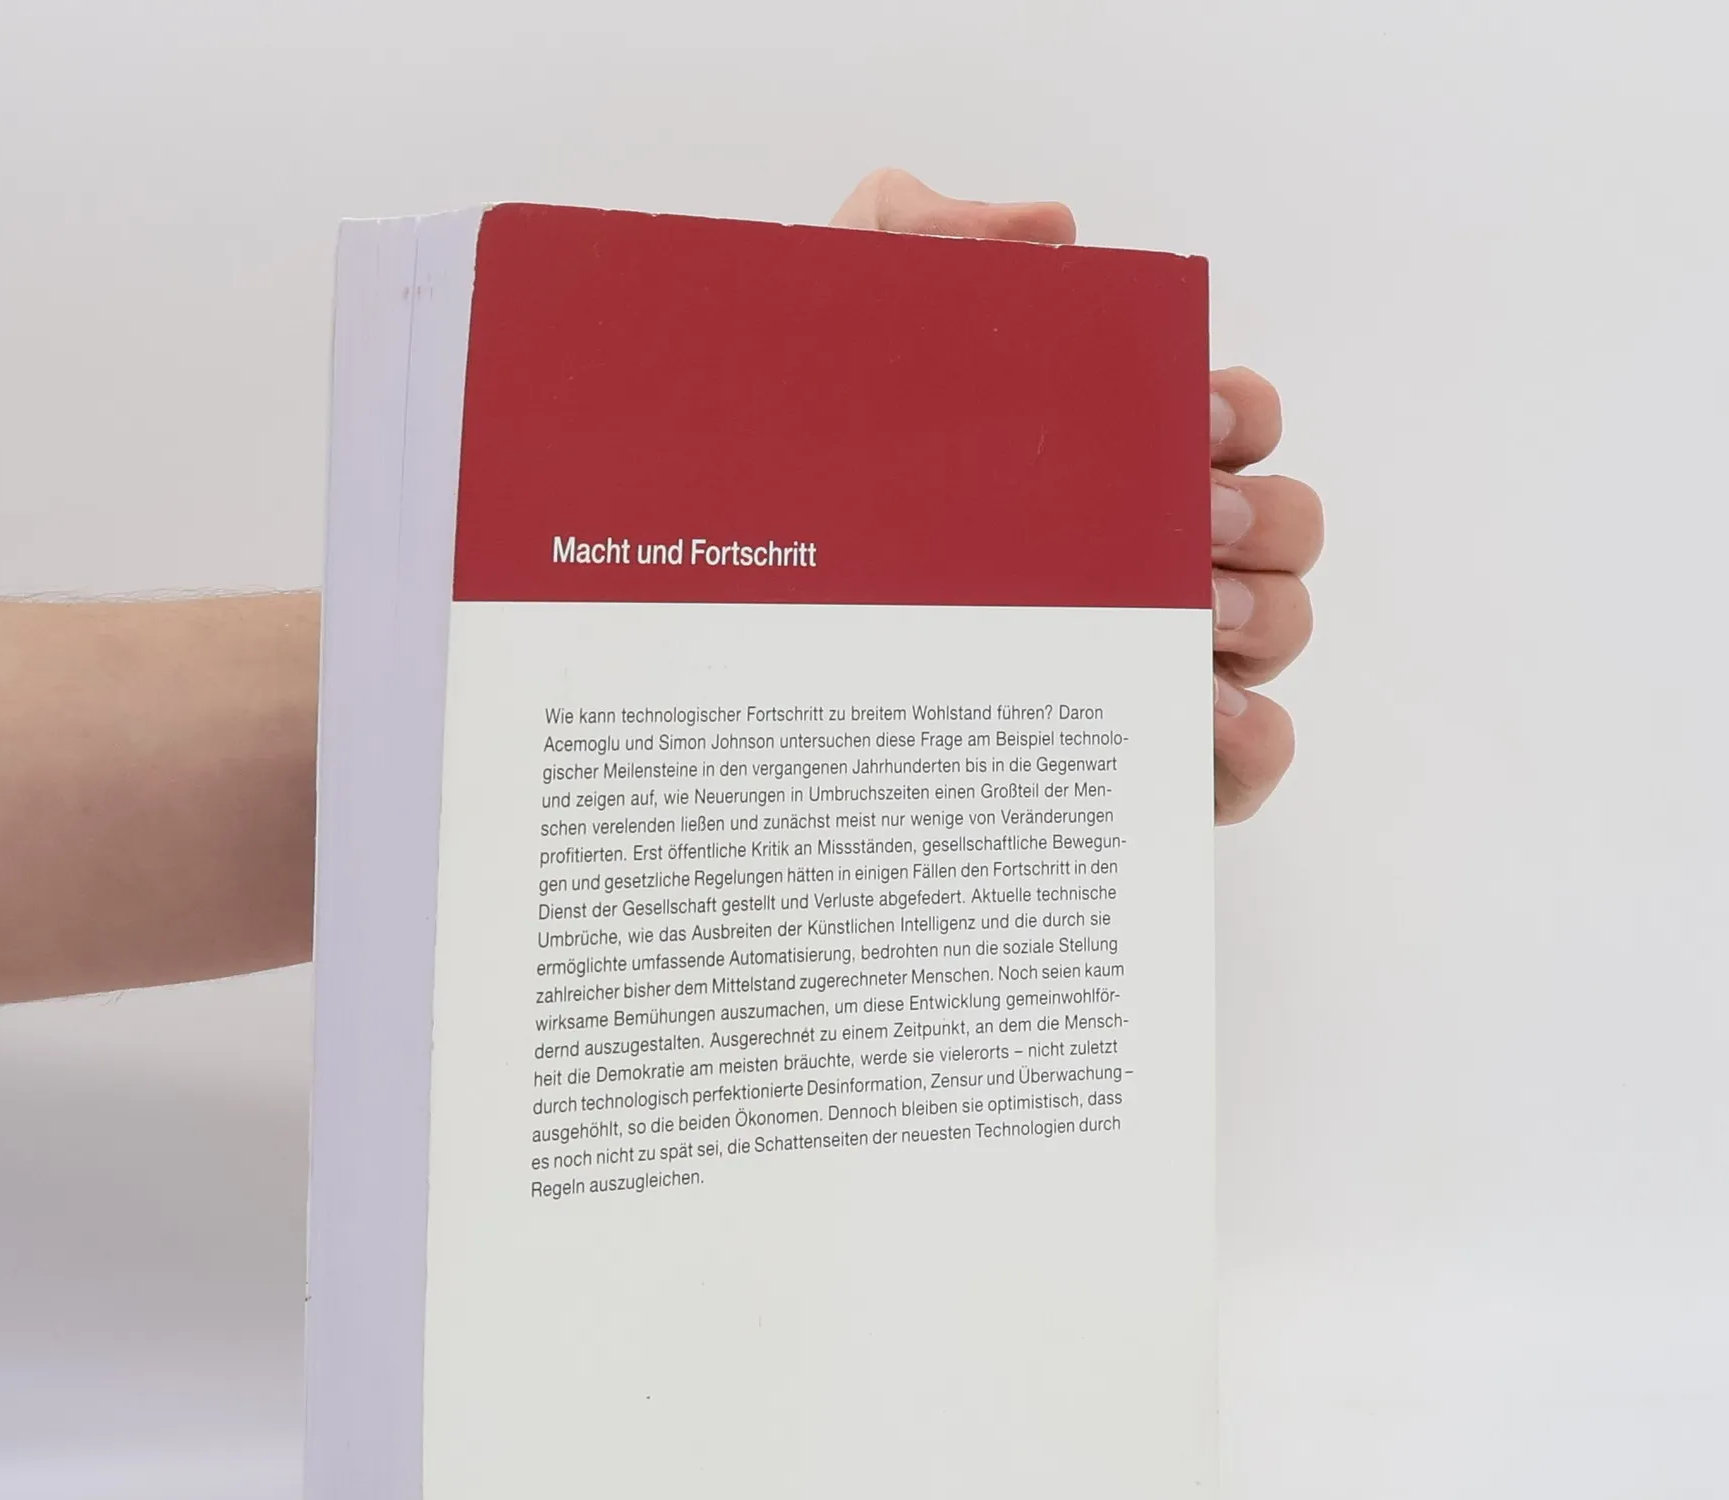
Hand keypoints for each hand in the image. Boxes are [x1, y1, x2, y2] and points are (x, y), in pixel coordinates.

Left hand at [831, 169, 1320, 823]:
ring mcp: (1149, 670)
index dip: (1235, 411)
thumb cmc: (781, 507)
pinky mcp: (1141, 773)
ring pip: (1280, 630)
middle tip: (1190, 527)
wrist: (714, 653)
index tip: (1187, 418)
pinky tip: (1199, 716)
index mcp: (1096, 468)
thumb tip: (1052, 232)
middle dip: (1258, 516)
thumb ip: (912, 243)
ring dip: (1263, 616)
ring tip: (1191, 622)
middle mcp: (1140, 563)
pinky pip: (1248, 763)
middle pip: (1278, 525)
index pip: (1227, 422)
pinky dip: (1253, 738)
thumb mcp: (823, 351)